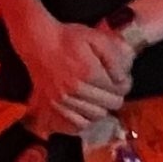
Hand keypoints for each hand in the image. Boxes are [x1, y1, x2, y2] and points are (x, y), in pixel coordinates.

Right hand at [15, 18, 134, 133]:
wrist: (39, 42)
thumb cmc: (69, 39)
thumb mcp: (97, 38)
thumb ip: (114, 57)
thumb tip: (122, 78)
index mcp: (89, 72)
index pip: (119, 89)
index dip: (124, 84)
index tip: (120, 79)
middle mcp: (76, 88)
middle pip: (111, 104)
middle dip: (115, 95)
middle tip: (111, 88)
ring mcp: (63, 99)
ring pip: (97, 115)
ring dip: (102, 107)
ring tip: (99, 97)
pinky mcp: (53, 105)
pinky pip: (77, 123)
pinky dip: (86, 119)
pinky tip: (87, 108)